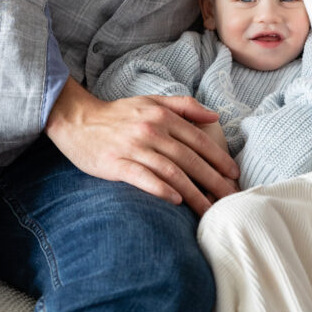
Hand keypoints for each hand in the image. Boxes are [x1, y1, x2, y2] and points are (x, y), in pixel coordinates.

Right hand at [45, 78, 239, 215]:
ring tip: (208, 209)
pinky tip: (176, 201)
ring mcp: (133, 146)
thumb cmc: (119, 114)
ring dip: (193, 192)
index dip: (218, 157)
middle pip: (189, 158)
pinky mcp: (116, 163)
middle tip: (230, 198)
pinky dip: (161, 189)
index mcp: (162, 115)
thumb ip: (184, 106)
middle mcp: (151, 130)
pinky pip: (142, 178)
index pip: (197, 139)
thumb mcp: (152, 101)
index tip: (234, 174)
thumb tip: (214, 117)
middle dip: (213, 180)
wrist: (77, 120)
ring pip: (170, 171)